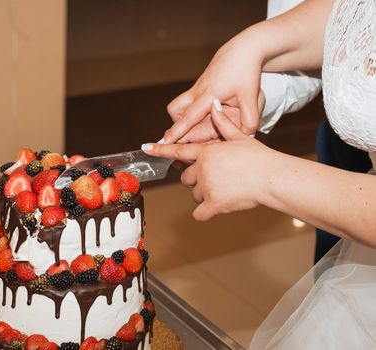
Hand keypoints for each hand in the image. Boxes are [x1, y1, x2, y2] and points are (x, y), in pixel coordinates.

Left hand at [143, 100, 275, 219]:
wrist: (272, 178)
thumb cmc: (259, 157)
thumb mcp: (241, 137)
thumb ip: (223, 124)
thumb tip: (215, 107)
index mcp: (207, 152)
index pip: (178, 151)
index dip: (160, 150)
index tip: (146, 148)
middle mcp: (203, 168)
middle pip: (186, 178)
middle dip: (196, 180)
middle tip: (216, 179)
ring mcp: (207, 187)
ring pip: (194, 195)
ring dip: (204, 195)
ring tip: (225, 190)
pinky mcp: (214, 204)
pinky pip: (199, 213)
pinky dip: (205, 212)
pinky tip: (216, 207)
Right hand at [162, 31, 265, 143]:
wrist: (244, 49)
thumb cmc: (246, 70)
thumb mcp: (251, 96)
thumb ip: (249, 119)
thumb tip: (246, 136)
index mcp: (209, 94)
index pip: (189, 117)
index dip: (177, 131)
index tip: (165, 142)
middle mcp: (198, 90)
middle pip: (175, 109)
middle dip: (177, 123)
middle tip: (187, 133)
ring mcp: (197, 87)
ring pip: (179, 104)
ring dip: (183, 116)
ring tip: (199, 124)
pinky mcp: (200, 85)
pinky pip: (189, 100)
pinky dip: (192, 110)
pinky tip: (207, 114)